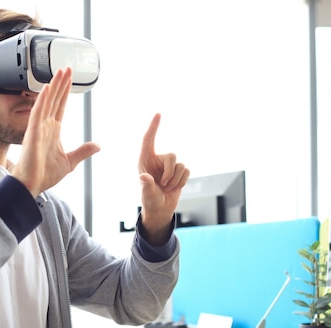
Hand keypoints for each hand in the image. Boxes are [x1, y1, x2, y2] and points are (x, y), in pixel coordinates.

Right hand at [12, 67, 100, 196]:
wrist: (32, 186)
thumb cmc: (45, 175)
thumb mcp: (70, 161)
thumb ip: (83, 151)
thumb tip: (98, 145)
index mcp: (54, 131)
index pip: (61, 106)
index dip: (65, 92)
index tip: (70, 78)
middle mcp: (45, 126)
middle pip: (54, 100)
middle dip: (61, 83)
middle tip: (66, 68)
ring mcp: (38, 128)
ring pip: (47, 102)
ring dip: (53, 87)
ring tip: (60, 71)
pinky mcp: (32, 134)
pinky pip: (37, 114)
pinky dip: (42, 101)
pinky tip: (47, 89)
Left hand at [138, 113, 189, 244]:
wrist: (161, 209)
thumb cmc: (150, 201)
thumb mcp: (147, 195)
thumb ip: (147, 186)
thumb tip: (144, 177)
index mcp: (144, 161)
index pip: (148, 140)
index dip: (153, 126)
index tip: (158, 114)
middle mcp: (157, 160)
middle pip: (171, 155)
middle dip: (170, 172)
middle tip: (164, 184)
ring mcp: (169, 165)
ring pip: (180, 165)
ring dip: (176, 180)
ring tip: (167, 188)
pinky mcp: (179, 171)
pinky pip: (187, 171)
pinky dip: (182, 181)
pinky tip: (175, 187)